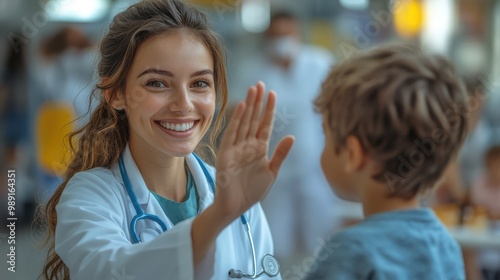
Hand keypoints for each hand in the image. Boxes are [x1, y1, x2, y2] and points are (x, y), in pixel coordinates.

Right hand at [213, 81, 293, 220]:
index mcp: (259, 149)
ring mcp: (236, 147)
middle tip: (261, 83)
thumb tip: (292, 136)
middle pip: (254, 119)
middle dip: (258, 102)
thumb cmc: (252, 191)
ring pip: (244, 122)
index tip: (273, 93)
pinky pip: (232, 133)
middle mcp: (247, 145)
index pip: (265, 124)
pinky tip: (242, 107)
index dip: (269, 109)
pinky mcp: (226, 153)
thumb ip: (281, 154)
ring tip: (253, 89)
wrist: (235, 207)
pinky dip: (237, 120)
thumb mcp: (272, 172)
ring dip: (249, 105)